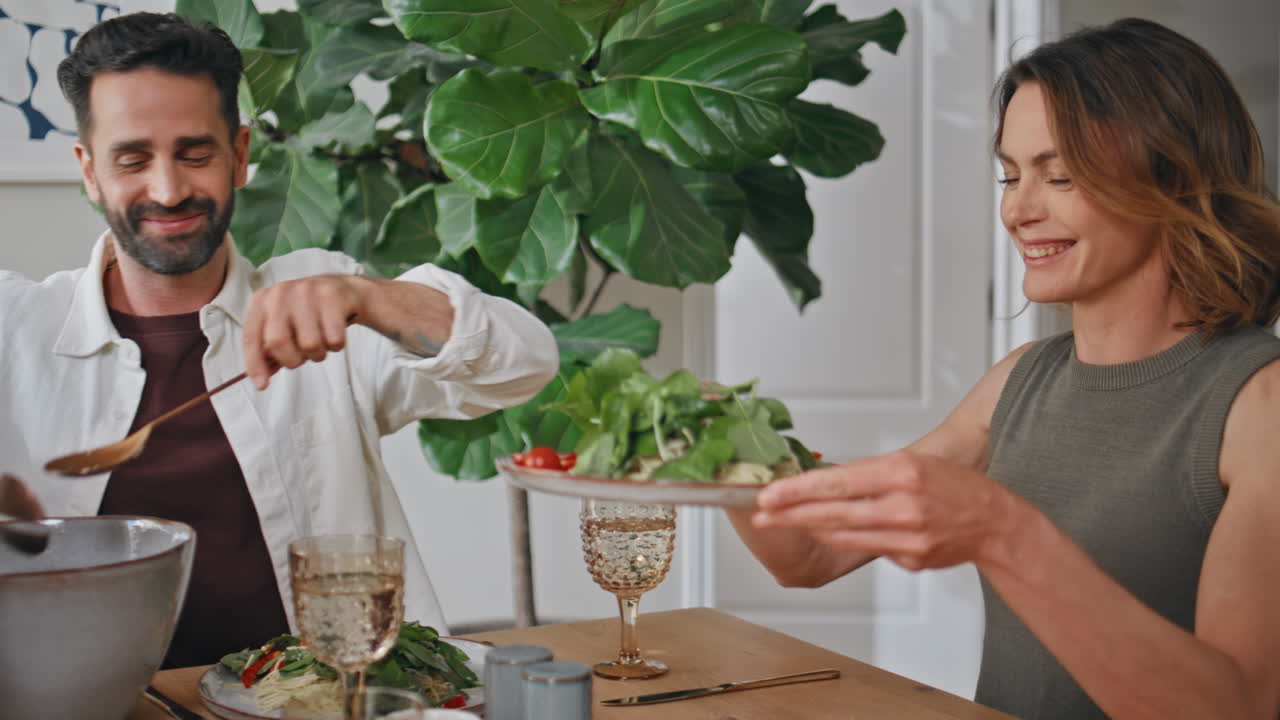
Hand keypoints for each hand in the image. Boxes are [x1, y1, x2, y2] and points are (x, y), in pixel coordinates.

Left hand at [242, 275, 364, 388]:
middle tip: (302, 357)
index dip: (255, 364)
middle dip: (292, 359)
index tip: (262, 385)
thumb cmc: (308, 312)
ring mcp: (306, 292)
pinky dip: (336, 345)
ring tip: (321, 343)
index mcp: (262, 301)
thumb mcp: (284, 324)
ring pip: (309, 343)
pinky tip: (335, 333)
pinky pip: (334, 338)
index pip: (251, 337)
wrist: (341, 289)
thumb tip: (261, 378)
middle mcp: (281, 293)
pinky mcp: (331, 296)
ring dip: (318, 353)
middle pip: (278, 342)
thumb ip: (271, 350)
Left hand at [752, 450, 1018, 570]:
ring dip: (812, 529)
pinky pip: (868, 549)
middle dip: (792, 514)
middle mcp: (903, 505)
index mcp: (901, 472)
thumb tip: (830, 482)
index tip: (770, 493)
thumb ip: (871, 474)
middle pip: (834, 512)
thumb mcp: (912, 463)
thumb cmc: (954, 486)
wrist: (996, 522)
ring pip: (845, 535)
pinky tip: (831, 533)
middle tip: (762, 513)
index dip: (798, 490)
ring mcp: (908, 536)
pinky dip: (848, 540)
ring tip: (784, 522)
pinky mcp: (911, 559)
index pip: (837, 481)